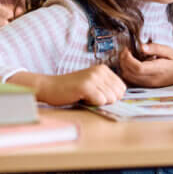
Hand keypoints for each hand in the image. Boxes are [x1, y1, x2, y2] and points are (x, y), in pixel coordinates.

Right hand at [9, 65, 126, 105]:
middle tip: (90, 96)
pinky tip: (81, 98)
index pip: (122, 88)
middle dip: (106, 100)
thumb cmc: (71, 89)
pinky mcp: (86, 86)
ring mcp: (93, 77)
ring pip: (110, 99)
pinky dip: (92, 103)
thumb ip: (106, 87)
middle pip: (118, 94)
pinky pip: (100, 101)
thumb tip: (120, 97)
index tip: (98, 95)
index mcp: (104, 69)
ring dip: (97, 102)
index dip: (112, 96)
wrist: (50, 87)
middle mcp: (100, 71)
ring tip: (85, 96)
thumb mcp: (92, 83)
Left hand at [118, 43, 172, 87]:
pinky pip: (130, 80)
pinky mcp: (145, 86)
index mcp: (158, 70)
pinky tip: (130, 64)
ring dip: (123, 66)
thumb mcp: (169, 51)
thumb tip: (141, 47)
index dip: (128, 58)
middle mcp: (151, 79)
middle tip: (125, 51)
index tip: (127, 49)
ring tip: (127, 56)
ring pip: (128, 78)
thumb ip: (155, 48)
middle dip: (123, 61)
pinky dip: (127, 71)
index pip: (138, 68)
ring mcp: (147, 84)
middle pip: (129, 73)